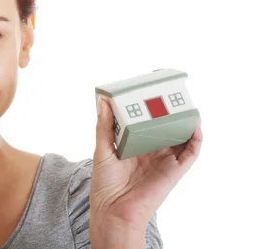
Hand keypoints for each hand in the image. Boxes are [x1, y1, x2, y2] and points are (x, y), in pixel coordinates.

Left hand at [90, 96, 202, 228]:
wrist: (114, 210)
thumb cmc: (105, 183)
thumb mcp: (102, 149)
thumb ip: (104, 125)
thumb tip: (103, 100)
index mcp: (136, 144)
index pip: (147, 121)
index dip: (150, 106)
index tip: (151, 87)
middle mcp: (153, 150)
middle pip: (166, 126)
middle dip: (170, 109)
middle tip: (171, 89)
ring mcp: (165, 159)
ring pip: (181, 136)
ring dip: (186, 121)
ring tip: (186, 103)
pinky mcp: (175, 170)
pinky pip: (191, 152)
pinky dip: (196, 139)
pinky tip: (195, 125)